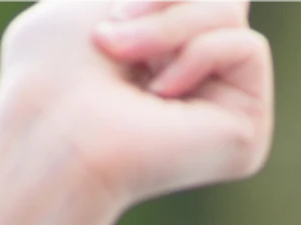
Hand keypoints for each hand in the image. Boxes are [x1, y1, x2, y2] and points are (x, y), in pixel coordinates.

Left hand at [0, 0, 273, 215]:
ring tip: (121, 56)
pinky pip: (249, 47)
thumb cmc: (53, 70)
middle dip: (163, 1)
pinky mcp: (246, 130)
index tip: (113, 12)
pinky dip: (199, 54)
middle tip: (110, 38)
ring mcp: (221, 107)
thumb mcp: (92, 1)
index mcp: (159, 55)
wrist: (51, 134)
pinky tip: (159, 95)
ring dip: (169, 26)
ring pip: (233, 12)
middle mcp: (194, 81)